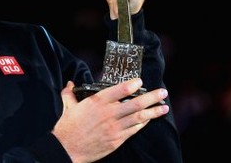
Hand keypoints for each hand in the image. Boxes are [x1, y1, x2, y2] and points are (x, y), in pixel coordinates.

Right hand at [52, 79, 168, 162]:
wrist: (66, 149)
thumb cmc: (67, 127)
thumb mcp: (68, 106)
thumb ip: (69, 93)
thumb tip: (70, 83)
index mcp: (97, 102)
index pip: (120, 90)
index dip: (133, 85)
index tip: (140, 82)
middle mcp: (108, 113)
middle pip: (135, 103)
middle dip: (152, 97)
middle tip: (162, 92)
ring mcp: (114, 128)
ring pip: (139, 117)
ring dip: (153, 112)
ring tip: (164, 107)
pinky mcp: (116, 140)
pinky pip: (134, 130)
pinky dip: (143, 124)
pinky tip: (149, 119)